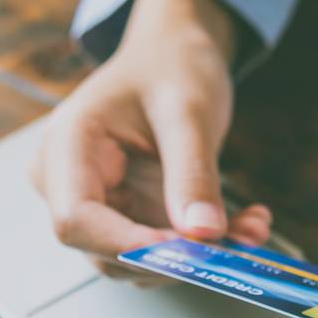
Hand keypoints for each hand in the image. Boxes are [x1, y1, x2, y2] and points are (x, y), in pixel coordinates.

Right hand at [31, 0, 271, 262]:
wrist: (176, 55)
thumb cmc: (171, 65)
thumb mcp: (188, 111)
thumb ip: (192, 173)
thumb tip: (203, 234)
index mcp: (67, 146)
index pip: (75, 220)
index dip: (130, 245)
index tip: (189, 249)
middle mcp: (69, 183)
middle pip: (105, 251)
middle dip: (174, 256)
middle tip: (237, 242)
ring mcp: (98, 205)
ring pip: (137, 262)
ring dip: (196, 258)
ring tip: (250, 227)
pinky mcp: (128, 218)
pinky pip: (161, 252)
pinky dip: (203, 249)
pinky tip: (242, 225)